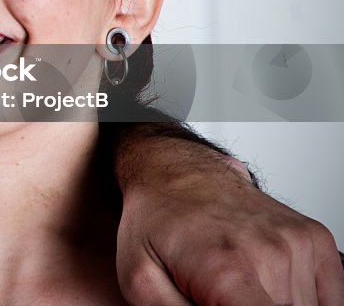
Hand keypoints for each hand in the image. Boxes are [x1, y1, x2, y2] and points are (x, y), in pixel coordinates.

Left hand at [116, 153, 343, 304]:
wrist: (178, 172)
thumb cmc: (157, 223)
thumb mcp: (140, 280)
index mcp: (227, 271)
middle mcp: (270, 255)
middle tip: (219, 296)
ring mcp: (297, 245)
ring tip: (236, 287)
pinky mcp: (315, 240)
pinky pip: (327, 297)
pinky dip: (301, 299)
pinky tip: (265, 282)